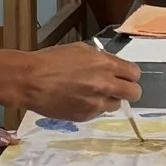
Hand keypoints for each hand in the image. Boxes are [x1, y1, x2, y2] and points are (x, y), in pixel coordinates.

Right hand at [17, 43, 141, 119]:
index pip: (134, 73)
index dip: (129, 75)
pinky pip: (98, 112)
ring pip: (116, 105)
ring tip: (91, 93)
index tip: (123, 76)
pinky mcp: (86, 116)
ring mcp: (97, 103)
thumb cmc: (51, 60)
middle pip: (134, 93)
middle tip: (116, 88)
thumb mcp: (80, 50)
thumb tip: (110, 66)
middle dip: (128, 90)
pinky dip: (93, 107)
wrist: (30, 80)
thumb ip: (100, 59)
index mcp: (106, 64)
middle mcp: (106, 85)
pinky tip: (78, 99)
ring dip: (109, 99)